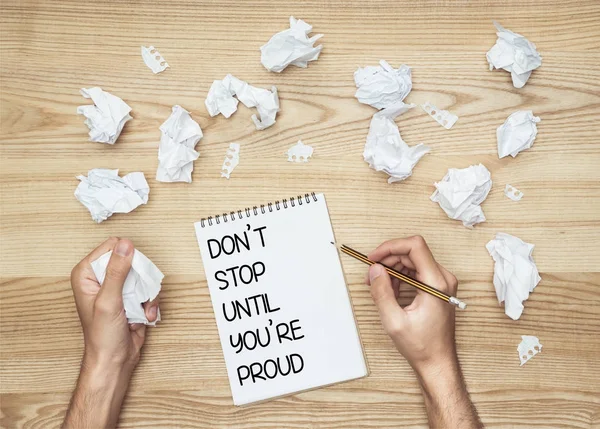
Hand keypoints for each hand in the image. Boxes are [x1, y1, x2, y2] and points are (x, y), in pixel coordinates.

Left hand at [64, 237, 158, 428]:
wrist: (115, 361)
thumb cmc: (102, 336)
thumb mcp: (108, 300)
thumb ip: (117, 271)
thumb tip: (125, 244)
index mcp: (87, 274)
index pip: (111, 247)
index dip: (125, 259)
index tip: (128, 278)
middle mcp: (101, 278)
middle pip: (131, 259)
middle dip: (140, 278)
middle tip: (137, 295)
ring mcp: (117, 288)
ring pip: (143, 275)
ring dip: (148, 292)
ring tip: (142, 309)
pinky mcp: (131, 298)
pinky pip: (148, 289)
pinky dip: (151, 302)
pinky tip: (145, 315)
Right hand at [367, 235, 457, 375]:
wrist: (437, 362)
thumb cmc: (422, 346)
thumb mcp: (394, 321)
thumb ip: (382, 292)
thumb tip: (375, 269)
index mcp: (436, 284)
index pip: (415, 246)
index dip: (390, 247)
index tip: (374, 257)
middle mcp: (443, 279)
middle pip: (412, 252)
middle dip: (388, 259)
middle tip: (371, 273)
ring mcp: (442, 283)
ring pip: (413, 260)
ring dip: (393, 268)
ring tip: (379, 285)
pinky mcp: (438, 288)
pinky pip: (417, 271)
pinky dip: (401, 276)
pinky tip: (391, 290)